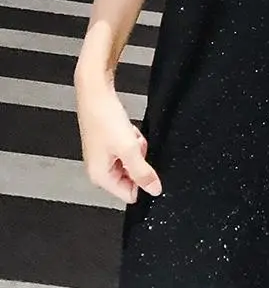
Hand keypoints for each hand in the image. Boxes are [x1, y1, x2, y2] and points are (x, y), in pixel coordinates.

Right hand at [75, 78, 161, 202]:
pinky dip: (132, 140)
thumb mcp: (129, 148)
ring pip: (132, 162)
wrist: (95, 93)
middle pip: (131, 177)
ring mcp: (103, 157)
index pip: (130, 195)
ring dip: (137, 149)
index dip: (143, 182)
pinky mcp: (107, 144)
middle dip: (140, 161)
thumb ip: (143, 172)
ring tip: (130, 135)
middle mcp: (99, 170)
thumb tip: (155, 190)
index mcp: (100, 177)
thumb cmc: (105, 118)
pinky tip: (127, 129)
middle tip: (136, 146)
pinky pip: (128, 149)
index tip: (147, 165)